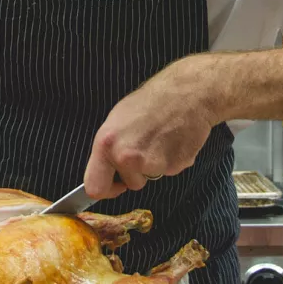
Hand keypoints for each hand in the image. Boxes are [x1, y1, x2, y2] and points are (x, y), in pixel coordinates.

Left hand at [84, 55, 224, 198]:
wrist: (187, 93)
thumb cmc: (151, 102)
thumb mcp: (115, 122)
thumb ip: (108, 151)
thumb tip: (104, 174)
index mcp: (107, 145)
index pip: (95, 188)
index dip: (106, 190)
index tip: (114, 184)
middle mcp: (127, 158)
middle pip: (130, 184)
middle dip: (136, 173)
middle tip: (145, 147)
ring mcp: (152, 164)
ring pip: (150, 177)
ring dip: (155, 165)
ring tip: (159, 139)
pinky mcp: (175, 166)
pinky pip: (169, 171)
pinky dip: (172, 159)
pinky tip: (173, 140)